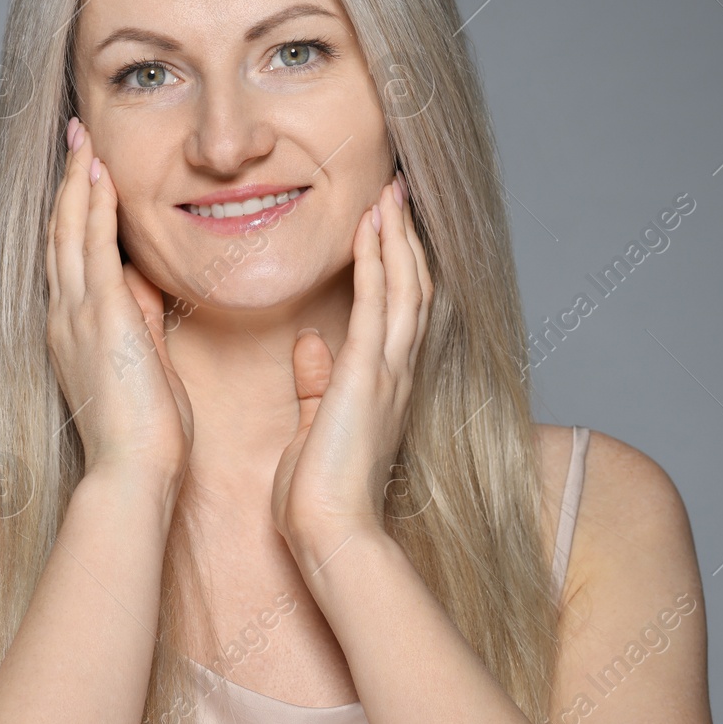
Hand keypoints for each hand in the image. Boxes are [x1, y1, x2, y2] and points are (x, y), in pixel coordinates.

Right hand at [46, 117, 194, 489]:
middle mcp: (66, 317)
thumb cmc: (144, 435)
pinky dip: (91, 205)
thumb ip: (139, 322)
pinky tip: (97, 173)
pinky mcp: (100, 316)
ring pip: (69, 230)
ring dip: (77, 180)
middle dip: (68, 182)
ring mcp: (77, 315)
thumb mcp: (143, 366)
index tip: (82, 175)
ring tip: (83, 139)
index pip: (69, 258)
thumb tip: (143, 284)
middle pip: (59, 233)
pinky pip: (91, 246)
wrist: (132, 472)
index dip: (73, 212)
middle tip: (75, 138)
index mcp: (74, 331)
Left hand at [270, 172, 432, 555]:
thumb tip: (309, 344)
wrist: (329, 532)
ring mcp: (388, 371)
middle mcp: (396, 372)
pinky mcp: (369, 374)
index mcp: (383, 384)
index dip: (396, 263)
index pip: (398, 310)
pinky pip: (380, 303)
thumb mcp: (316, 426)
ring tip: (390, 192)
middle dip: (405, 236)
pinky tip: (372, 227)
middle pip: (413, 287)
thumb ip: (317, 383)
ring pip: (405, 286)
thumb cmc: (317, 493)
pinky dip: (379, 261)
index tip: (385, 223)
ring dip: (397, 235)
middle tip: (398, 191)